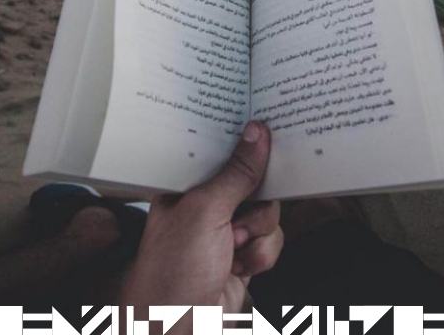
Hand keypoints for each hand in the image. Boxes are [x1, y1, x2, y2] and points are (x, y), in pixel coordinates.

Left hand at [120, 121, 281, 314]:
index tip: (267, 129)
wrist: (178, 332)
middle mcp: (204, 203)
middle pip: (252, 180)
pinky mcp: (242, 255)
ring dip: (258, 231)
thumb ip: (236, 173)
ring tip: (233, 247)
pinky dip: (262, 253)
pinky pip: (270, 239)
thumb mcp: (205, 211)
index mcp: (185, 184)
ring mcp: (224, 230)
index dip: (243, 141)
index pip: (219, 149)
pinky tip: (240, 267)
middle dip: (254, 199)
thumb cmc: (173, 270)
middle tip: (240, 212)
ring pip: (267, 211)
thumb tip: (258, 133)